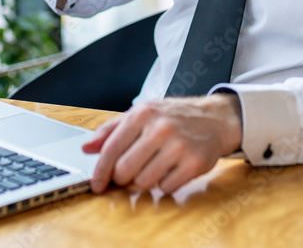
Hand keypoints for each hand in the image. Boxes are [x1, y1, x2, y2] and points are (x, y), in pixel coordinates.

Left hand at [82, 94, 242, 194]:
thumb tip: (87, 148)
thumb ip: (111, 130)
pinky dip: (165, 184)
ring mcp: (179, 146)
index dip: (100, 171)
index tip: (97, 185)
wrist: (215, 118)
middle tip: (130, 173)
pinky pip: (166, 188)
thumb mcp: (141, 114)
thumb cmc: (173, 117)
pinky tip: (171, 169)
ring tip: (154, 166)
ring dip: (145, 181)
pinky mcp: (194, 163)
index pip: (111, 149)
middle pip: (125, 171)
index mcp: (142, 114)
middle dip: (123, 177)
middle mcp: (160, 128)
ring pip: (144, 182)